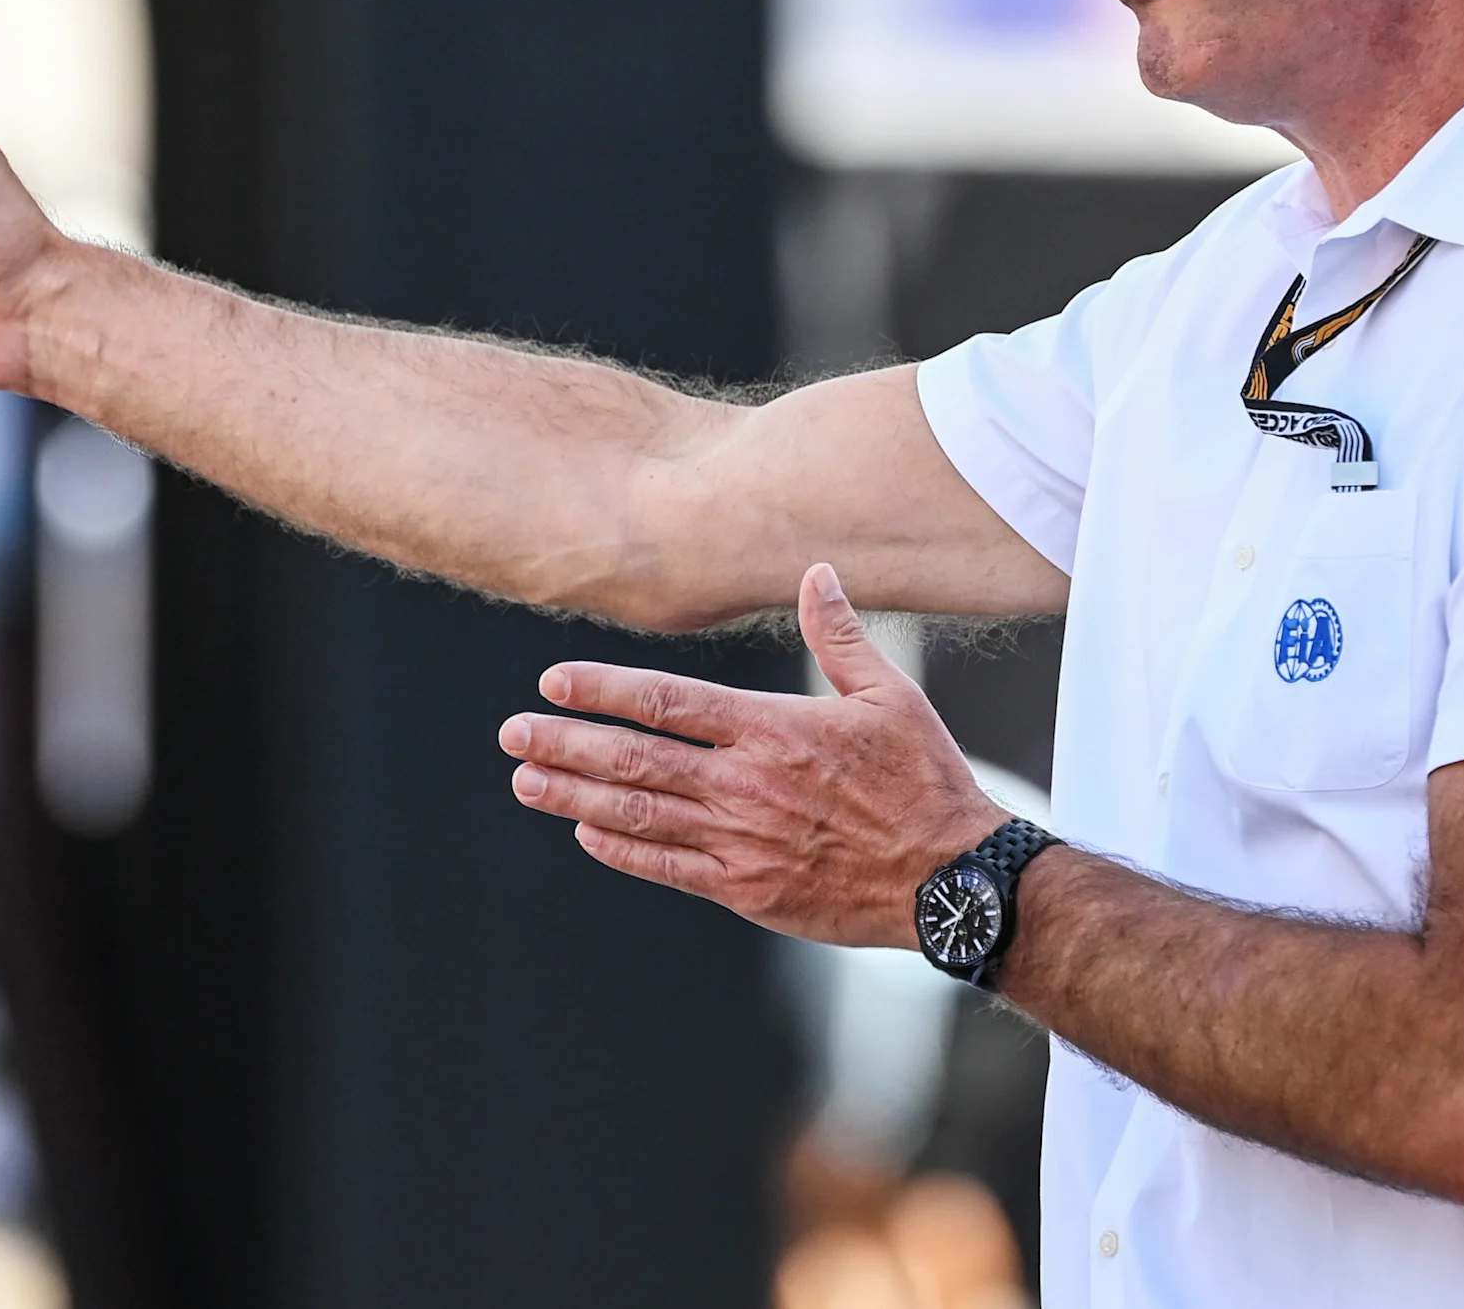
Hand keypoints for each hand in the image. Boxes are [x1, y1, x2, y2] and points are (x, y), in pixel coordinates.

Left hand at [497, 563, 1002, 947]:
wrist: (950, 880)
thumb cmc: (924, 782)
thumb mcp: (890, 695)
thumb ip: (839, 634)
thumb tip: (816, 573)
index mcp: (772, 730)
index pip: (667, 701)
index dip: (603, 690)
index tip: (554, 682)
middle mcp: (745, 784)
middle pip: (634, 758)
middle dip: (565, 744)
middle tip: (513, 735)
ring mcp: (741, 841)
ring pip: (639, 813)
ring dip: (574, 795)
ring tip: (527, 781)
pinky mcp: (747, 890)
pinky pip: (669, 867)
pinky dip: (622, 848)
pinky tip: (587, 831)